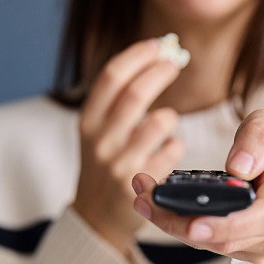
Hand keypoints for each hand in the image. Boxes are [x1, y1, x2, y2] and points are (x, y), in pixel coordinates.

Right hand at [72, 37, 186, 255]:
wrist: (96, 218)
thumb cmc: (105, 166)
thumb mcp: (97, 132)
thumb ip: (117, 101)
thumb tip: (156, 56)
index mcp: (87, 121)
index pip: (112, 76)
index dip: (138, 55)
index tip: (159, 45)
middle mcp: (100, 141)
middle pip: (136, 93)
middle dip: (160, 72)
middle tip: (176, 63)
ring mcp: (119, 164)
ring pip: (159, 122)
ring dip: (170, 116)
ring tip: (167, 122)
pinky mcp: (139, 186)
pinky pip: (172, 152)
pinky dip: (176, 146)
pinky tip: (169, 151)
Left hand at [130, 109, 263, 263]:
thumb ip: (257, 138)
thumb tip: (237, 168)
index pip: (262, 219)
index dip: (226, 226)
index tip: (192, 224)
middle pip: (227, 239)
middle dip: (179, 224)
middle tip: (143, 199)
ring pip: (213, 245)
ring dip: (174, 225)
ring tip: (143, 196)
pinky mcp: (248, 251)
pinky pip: (212, 245)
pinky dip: (183, 227)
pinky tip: (160, 206)